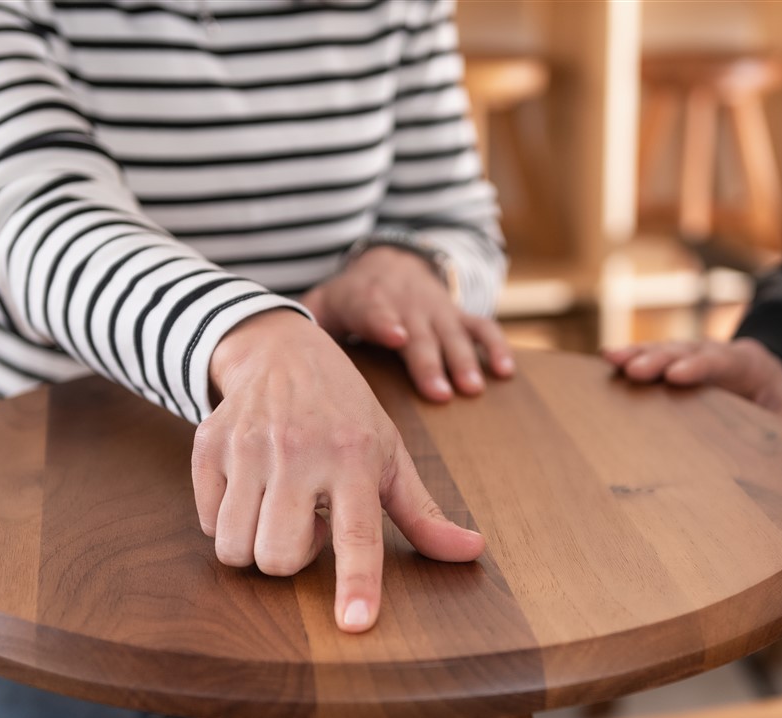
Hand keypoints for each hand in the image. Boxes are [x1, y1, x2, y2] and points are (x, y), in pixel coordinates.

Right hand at [197, 309, 485, 632]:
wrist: (280, 350)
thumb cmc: (345, 411)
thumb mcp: (390, 454)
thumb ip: (423, 513)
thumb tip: (471, 552)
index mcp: (353, 457)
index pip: (358, 534)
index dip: (356, 583)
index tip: (354, 623)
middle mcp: (298, 451)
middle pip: (277, 557)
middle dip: (290, 558)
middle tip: (307, 522)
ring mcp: (248, 447)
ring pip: (234, 547)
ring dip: (255, 543)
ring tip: (278, 507)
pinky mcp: (209, 445)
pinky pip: (205, 521)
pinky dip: (225, 519)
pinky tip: (249, 489)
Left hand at [300, 246, 513, 401]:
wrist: (389, 261)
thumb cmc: (350, 298)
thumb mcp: (322, 303)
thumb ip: (306, 324)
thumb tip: (276, 347)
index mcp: (367, 300)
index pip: (375, 310)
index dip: (387, 322)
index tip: (397, 337)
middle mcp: (405, 303)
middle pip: (419, 331)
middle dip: (429, 359)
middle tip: (439, 392)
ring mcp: (435, 308)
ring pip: (451, 332)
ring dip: (463, 359)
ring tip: (471, 388)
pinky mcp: (458, 312)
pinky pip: (481, 326)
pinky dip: (495, 346)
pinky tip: (505, 371)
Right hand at [602, 338, 781, 429]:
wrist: (773, 378)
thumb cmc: (779, 407)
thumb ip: (779, 438)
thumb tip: (768, 472)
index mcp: (751, 365)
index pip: (725, 361)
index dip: (700, 366)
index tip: (675, 376)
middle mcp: (718, 352)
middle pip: (687, 351)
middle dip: (659, 359)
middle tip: (633, 370)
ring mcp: (694, 355)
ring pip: (666, 349)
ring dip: (638, 354)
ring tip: (611, 358)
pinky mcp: (675, 361)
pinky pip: (652, 356)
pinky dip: (631, 357)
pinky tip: (606, 358)